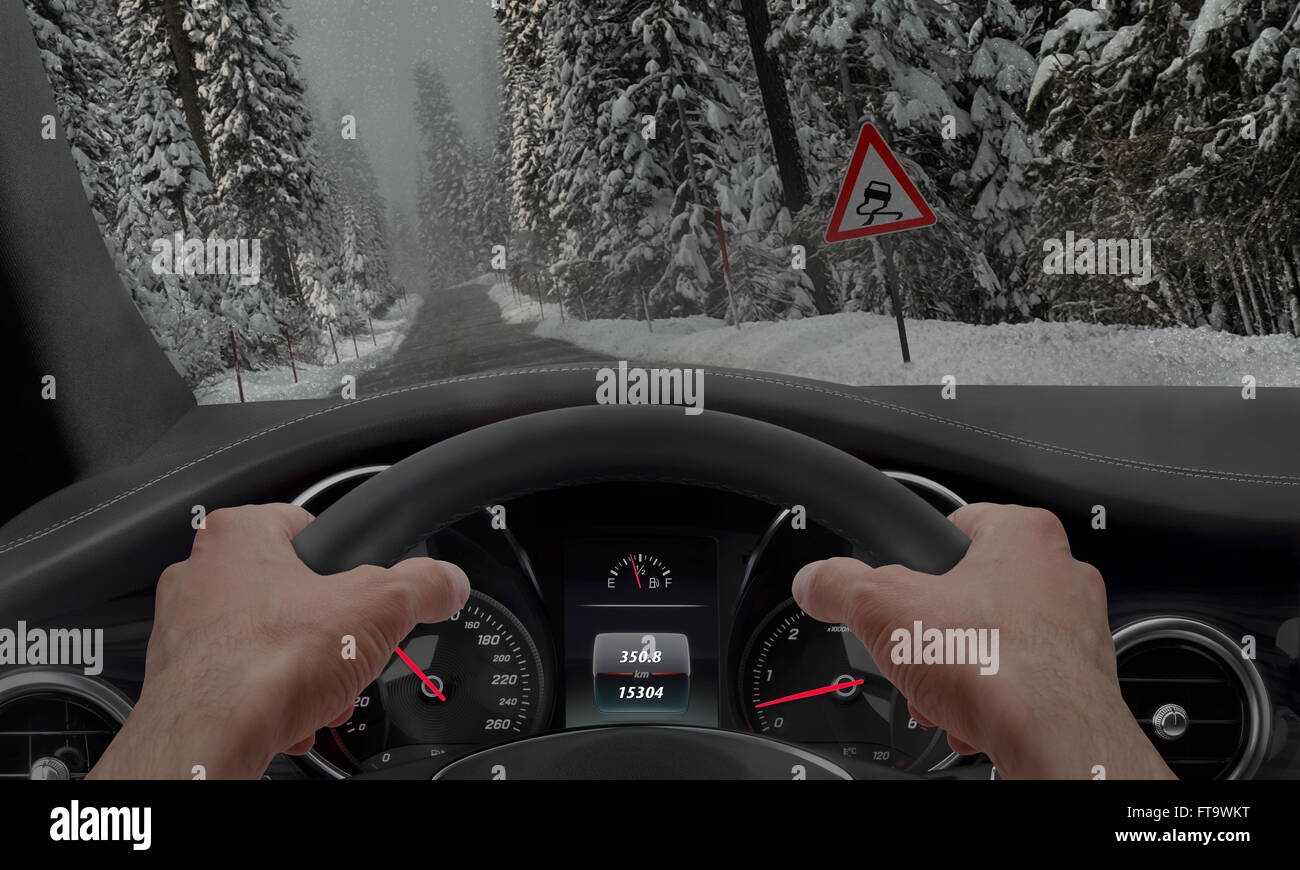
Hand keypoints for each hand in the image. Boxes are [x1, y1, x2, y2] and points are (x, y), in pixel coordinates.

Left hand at [89, 504, 469, 778]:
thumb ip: (423, 586)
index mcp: (239, 534)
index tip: (364, 590)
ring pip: (268, 640)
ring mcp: (184, 627)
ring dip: (303, 669)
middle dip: (329, 631)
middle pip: (294, 591)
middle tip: (348, 651)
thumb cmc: (262, 666)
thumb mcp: (379, 609)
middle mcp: (201, 573)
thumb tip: (447, 582)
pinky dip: (271, 698)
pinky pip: (241, 680)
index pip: (308, 525)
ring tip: (321, 691)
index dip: (347, 562)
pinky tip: (292, 715)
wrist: (208, 740)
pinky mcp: (179, 678)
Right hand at [792, 503, 1173, 779]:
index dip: (916, 560)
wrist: (1053, 738)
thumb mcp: (882, 609)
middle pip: (970, 591)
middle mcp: (1060, 573)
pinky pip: (1020, 680)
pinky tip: (969, 717)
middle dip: (934, 631)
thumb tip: (814, 580)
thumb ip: (838, 585)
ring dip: (959, 669)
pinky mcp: (1080, 679)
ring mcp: (1076, 628)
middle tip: (914, 652)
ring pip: (995, 640)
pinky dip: (991, 699)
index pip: (955, 524)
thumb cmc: (998, 665)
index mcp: (1023, 534)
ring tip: (939, 692)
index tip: (898, 588)